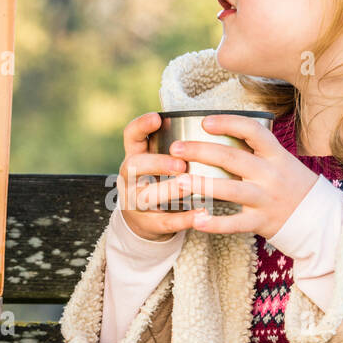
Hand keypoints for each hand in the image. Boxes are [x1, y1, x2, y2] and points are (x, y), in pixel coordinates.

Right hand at [116, 112, 199, 240]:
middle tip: (180, 163)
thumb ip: (174, 147)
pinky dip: (184, 219)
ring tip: (189, 185)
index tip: (157, 118)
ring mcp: (136, 202)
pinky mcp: (149, 224)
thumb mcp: (157, 163)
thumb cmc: (158, 182)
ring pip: (147, 196)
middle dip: (157, 163)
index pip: (130, 136)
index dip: (141, 126)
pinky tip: (202, 213)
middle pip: (134, 166)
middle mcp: (130, 179)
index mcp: (135, 157)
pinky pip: (165, 222)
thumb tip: (212, 124)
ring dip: (169, 190)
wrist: (143, 221)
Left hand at [171, 114, 318, 236]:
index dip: (227, 123)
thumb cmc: (292, 184)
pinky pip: (236, 223)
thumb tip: (221, 131)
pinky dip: (215, 223)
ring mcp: (266, 198)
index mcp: (275, 154)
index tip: (204, 122)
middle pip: (232, 157)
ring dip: (203, 184)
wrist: (318, 217)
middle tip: (176, 148)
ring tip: (179, 182)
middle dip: (201, 151)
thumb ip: (256, 149)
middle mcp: (270, 174)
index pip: (252, 131)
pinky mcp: (261, 221)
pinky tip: (196, 220)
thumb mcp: (281, 160)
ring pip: (231, 189)